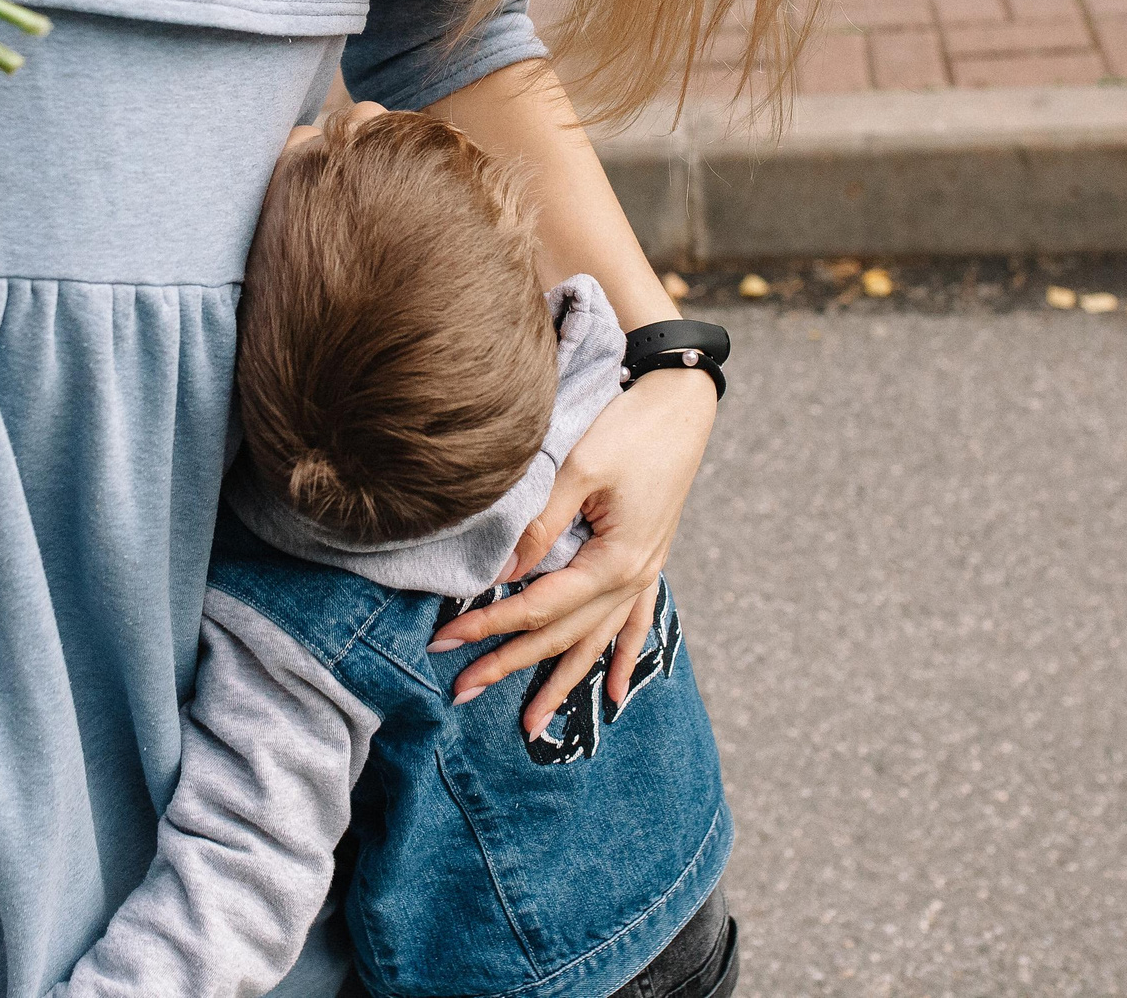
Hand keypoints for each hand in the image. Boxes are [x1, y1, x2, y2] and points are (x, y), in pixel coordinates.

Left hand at [429, 366, 716, 736]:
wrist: (682, 402)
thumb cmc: (630, 428)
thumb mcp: (581, 469)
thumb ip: (542, 524)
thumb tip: (502, 572)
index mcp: (614, 561)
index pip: (537, 608)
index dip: (488, 629)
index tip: (444, 643)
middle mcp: (632, 578)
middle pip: (560, 635)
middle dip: (510, 666)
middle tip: (461, 692)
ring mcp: (644, 573)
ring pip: (593, 641)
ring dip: (561, 682)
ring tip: (532, 724)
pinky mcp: (647, 561)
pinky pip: (632, 624)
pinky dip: (619, 659)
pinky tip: (611, 694)